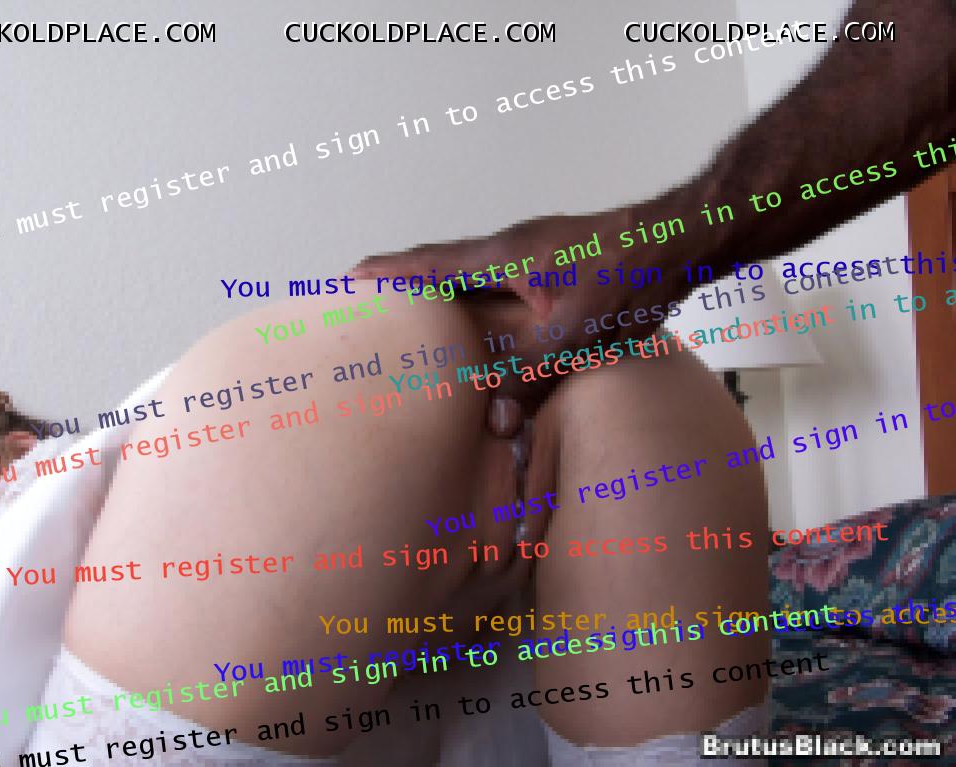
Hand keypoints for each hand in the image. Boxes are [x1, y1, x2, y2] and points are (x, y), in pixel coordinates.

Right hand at [351, 206, 692, 432]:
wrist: (684, 238)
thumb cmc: (630, 274)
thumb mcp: (574, 336)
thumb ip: (529, 379)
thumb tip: (495, 423)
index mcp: (502, 256)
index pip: (427, 263)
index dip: (385, 274)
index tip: (346, 279)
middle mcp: (512, 248)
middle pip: (444, 265)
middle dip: (407, 285)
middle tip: (376, 307)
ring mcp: (537, 253)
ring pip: (476, 275)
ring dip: (446, 294)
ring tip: (422, 322)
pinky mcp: (560, 265)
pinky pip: (505, 283)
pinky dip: (484, 302)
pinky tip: (493, 325)